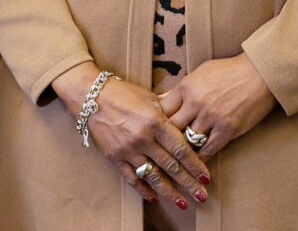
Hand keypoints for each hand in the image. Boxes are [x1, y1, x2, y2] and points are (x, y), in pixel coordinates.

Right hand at [51, 64, 209, 211]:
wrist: (90, 94)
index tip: (206, 178)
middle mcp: (143, 138)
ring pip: (153, 176)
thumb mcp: (150, 98)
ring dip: (170, 192)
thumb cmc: (122, 93)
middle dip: (189, 183)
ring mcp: (127, 149)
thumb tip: (189, 119)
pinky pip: (131, 177)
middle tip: (202, 196)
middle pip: (171, 166)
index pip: (181, 149)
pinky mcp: (114, 156)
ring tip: (183, 204)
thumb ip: (169, 112)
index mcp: (155, 122)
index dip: (196, 166)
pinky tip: (154, 198)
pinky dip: (143, 189)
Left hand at [157, 54, 277, 159]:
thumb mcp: (199, 73)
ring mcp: (211, 117)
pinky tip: (196, 162)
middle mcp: (195, 103)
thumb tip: (159, 99)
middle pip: (172, 127)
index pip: (162, 110)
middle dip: (166, 138)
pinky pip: (209, 149)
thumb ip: (180, 89)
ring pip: (188, 140)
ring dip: (184, 149)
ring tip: (178, 158)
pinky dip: (201, 157)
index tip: (156, 130)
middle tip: (163, 148)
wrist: (259, 74)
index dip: (157, 122)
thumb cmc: (228, 71)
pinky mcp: (228, 129)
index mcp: (186, 87)